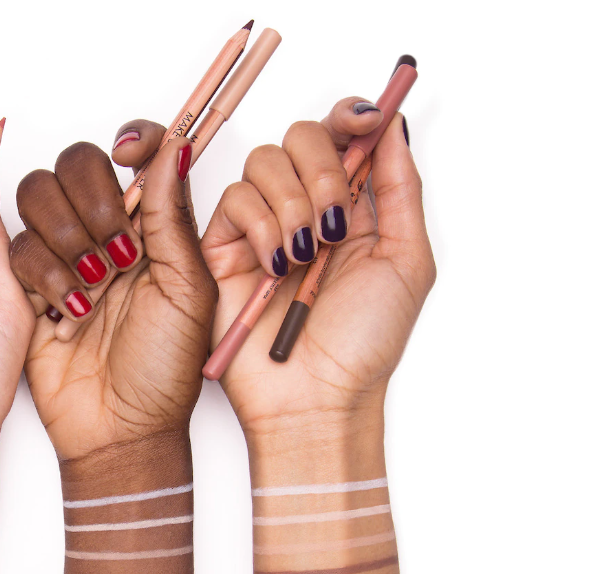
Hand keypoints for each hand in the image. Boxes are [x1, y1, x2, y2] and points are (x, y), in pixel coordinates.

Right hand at [10, 129, 216, 459]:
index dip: (133, 140)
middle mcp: (105, 234)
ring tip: (93, 290)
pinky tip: (68, 314)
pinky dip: (42, 276)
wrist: (121, 432)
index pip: (136, 155)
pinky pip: (14, 250)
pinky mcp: (26, 288)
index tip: (129, 151)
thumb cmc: (164, 373)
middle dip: (92, 201)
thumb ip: (174, 220)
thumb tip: (173, 147)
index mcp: (153, 230)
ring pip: (38, 199)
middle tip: (117, 254)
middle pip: (76, 165)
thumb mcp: (188, 294)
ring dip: (65, 238)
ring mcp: (64, 258)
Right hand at [202, 98, 434, 434]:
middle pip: (302, 136)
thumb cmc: (364, 345)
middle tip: (334, 222)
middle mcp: (306, 212)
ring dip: (294, 204)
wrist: (314, 397)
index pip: (344, 135)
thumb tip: (394, 125)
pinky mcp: (225, 248)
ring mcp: (263, 228)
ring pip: (266, 162)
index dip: (351, 116)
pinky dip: (262, 226)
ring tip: (304, 257)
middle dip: (323, 169)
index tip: (366, 122)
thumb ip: (402, 189)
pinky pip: (237, 200)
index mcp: (352, 210)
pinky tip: (276, 266)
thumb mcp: (408, 261)